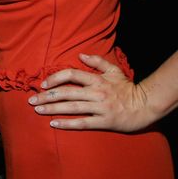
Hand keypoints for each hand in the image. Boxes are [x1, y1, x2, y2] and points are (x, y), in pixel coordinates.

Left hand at [27, 53, 155, 131]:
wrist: (146, 106)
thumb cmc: (127, 88)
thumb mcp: (114, 70)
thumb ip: (97, 61)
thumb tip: (80, 54)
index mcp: (97, 79)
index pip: (71, 75)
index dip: (55, 78)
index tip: (42, 84)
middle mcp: (97, 93)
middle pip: (67, 92)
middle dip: (46, 96)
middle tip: (31, 100)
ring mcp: (100, 108)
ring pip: (71, 107)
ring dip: (52, 109)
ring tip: (38, 110)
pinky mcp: (104, 122)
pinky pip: (82, 123)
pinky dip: (67, 123)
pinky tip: (53, 124)